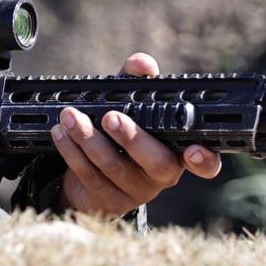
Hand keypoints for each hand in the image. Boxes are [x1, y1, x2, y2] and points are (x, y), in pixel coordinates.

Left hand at [52, 52, 221, 216]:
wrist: (88, 172)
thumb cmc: (117, 132)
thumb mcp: (128, 104)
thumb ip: (136, 82)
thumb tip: (143, 63)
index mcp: (176, 150)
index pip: (204, 162)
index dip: (204, 160)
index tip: (193, 150)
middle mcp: (162, 174)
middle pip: (157, 163)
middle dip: (133, 138)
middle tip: (110, 118)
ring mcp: (136, 192)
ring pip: (114, 167)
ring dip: (88, 138)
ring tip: (70, 116)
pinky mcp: (108, 201)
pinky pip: (89, 176)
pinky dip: (71, 151)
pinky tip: (61, 133)